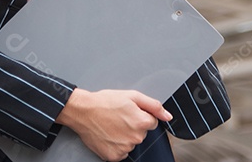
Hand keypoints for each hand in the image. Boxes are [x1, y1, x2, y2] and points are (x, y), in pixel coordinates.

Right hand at [56, 88, 171, 161]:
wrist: (83, 111)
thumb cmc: (105, 102)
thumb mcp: (132, 96)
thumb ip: (153, 106)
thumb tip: (168, 116)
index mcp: (142, 122)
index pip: (152, 122)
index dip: (141, 115)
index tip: (129, 112)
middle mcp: (135, 138)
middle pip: (141, 133)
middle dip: (133, 125)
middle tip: (119, 117)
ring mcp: (125, 149)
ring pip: (131, 143)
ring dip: (124, 136)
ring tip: (112, 125)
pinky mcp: (114, 157)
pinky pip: (121, 152)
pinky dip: (116, 145)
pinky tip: (109, 135)